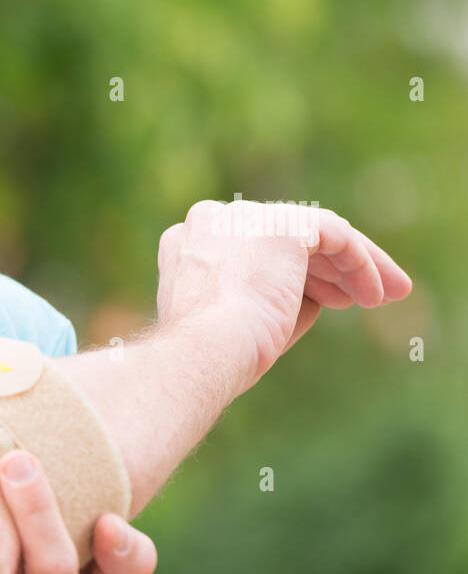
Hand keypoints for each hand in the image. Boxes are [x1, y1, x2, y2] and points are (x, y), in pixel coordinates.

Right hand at [155, 200, 412, 391]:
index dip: (295, 275)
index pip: (252, 250)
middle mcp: (212, 221)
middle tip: (365, 298)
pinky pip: (334, 235)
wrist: (204, 352)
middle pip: (287, 240)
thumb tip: (316, 296)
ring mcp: (244, 218)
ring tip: (385, 297)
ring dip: (355, 266)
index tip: (327, 302)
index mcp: (188, 244)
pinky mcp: (279, 224)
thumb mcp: (240, 323)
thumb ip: (271, 298)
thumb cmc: (217, 356)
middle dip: (331, 269)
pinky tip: (374, 294)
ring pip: (315, 233)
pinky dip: (360, 263)